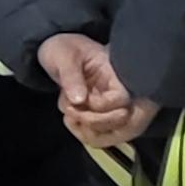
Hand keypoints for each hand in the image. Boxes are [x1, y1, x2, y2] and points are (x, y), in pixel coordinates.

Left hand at [35, 32, 156, 149]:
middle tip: (70, 112)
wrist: (59, 53)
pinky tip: (71, 122)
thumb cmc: (64, 49)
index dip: (100, 106)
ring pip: (116, 133)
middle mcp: (122, 91)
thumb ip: (71, 76)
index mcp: (116, 73)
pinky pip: (104, 135)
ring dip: (89, 132)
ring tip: (69, 117)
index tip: (76, 101)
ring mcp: (115, 105)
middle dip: (95, 122)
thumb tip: (79, 100)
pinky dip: (86, 135)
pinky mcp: (105, 115)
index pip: (122, 98)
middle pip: (125, 121)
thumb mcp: (64, 56)